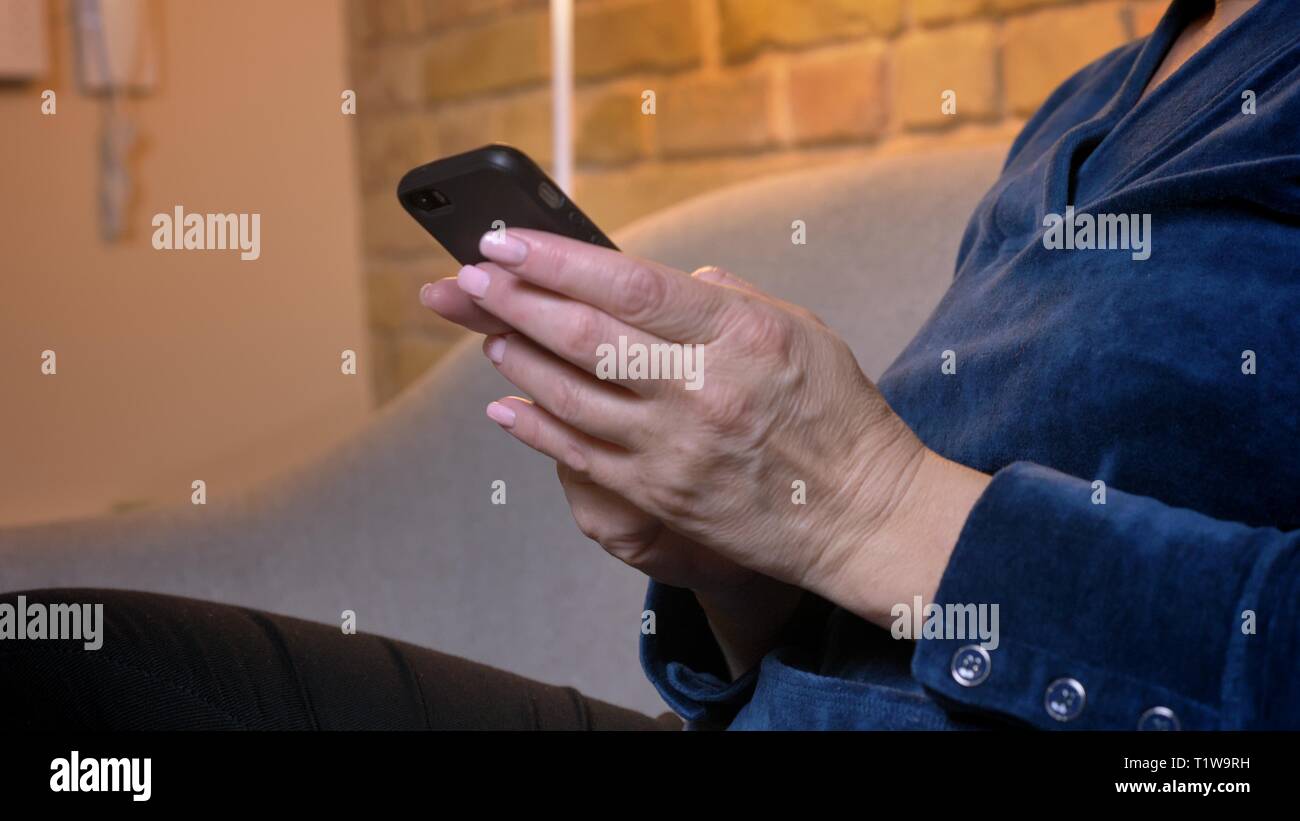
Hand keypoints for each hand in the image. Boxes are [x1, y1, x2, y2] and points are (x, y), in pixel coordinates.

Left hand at [422, 260, 803, 674]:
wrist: (862, 515)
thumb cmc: (839, 416)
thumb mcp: (803, 330)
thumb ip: (728, 296)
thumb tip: (665, 278)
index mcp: (741, 334)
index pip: (629, 284)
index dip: (556, 260)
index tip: (506, 241)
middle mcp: (703, 388)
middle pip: (585, 336)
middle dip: (515, 301)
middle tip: (469, 279)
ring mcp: (676, 447)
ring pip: (570, 394)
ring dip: (517, 358)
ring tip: (488, 332)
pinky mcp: (660, 495)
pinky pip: (579, 455)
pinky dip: (534, 427)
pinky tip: (505, 406)